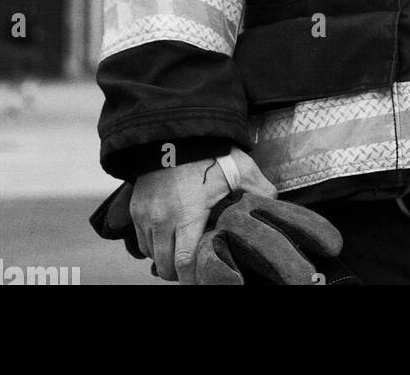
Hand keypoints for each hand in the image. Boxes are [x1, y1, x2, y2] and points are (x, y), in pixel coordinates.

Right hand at [130, 146, 274, 283]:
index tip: (203, 278)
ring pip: (151, 254)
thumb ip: (260, 190)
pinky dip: (152, 244)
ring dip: (165, 257)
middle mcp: (162, 220)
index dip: (192, 278)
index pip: (183, 264)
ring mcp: (145, 215)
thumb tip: (274, 204)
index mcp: (187, 216)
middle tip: (194, 266)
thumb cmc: (210, 151)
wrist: (176, 131)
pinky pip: (140, 239)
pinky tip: (167, 237)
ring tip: (181, 251)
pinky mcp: (135, 208)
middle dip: (179, 271)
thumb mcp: (241, 168)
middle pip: (165, 265)